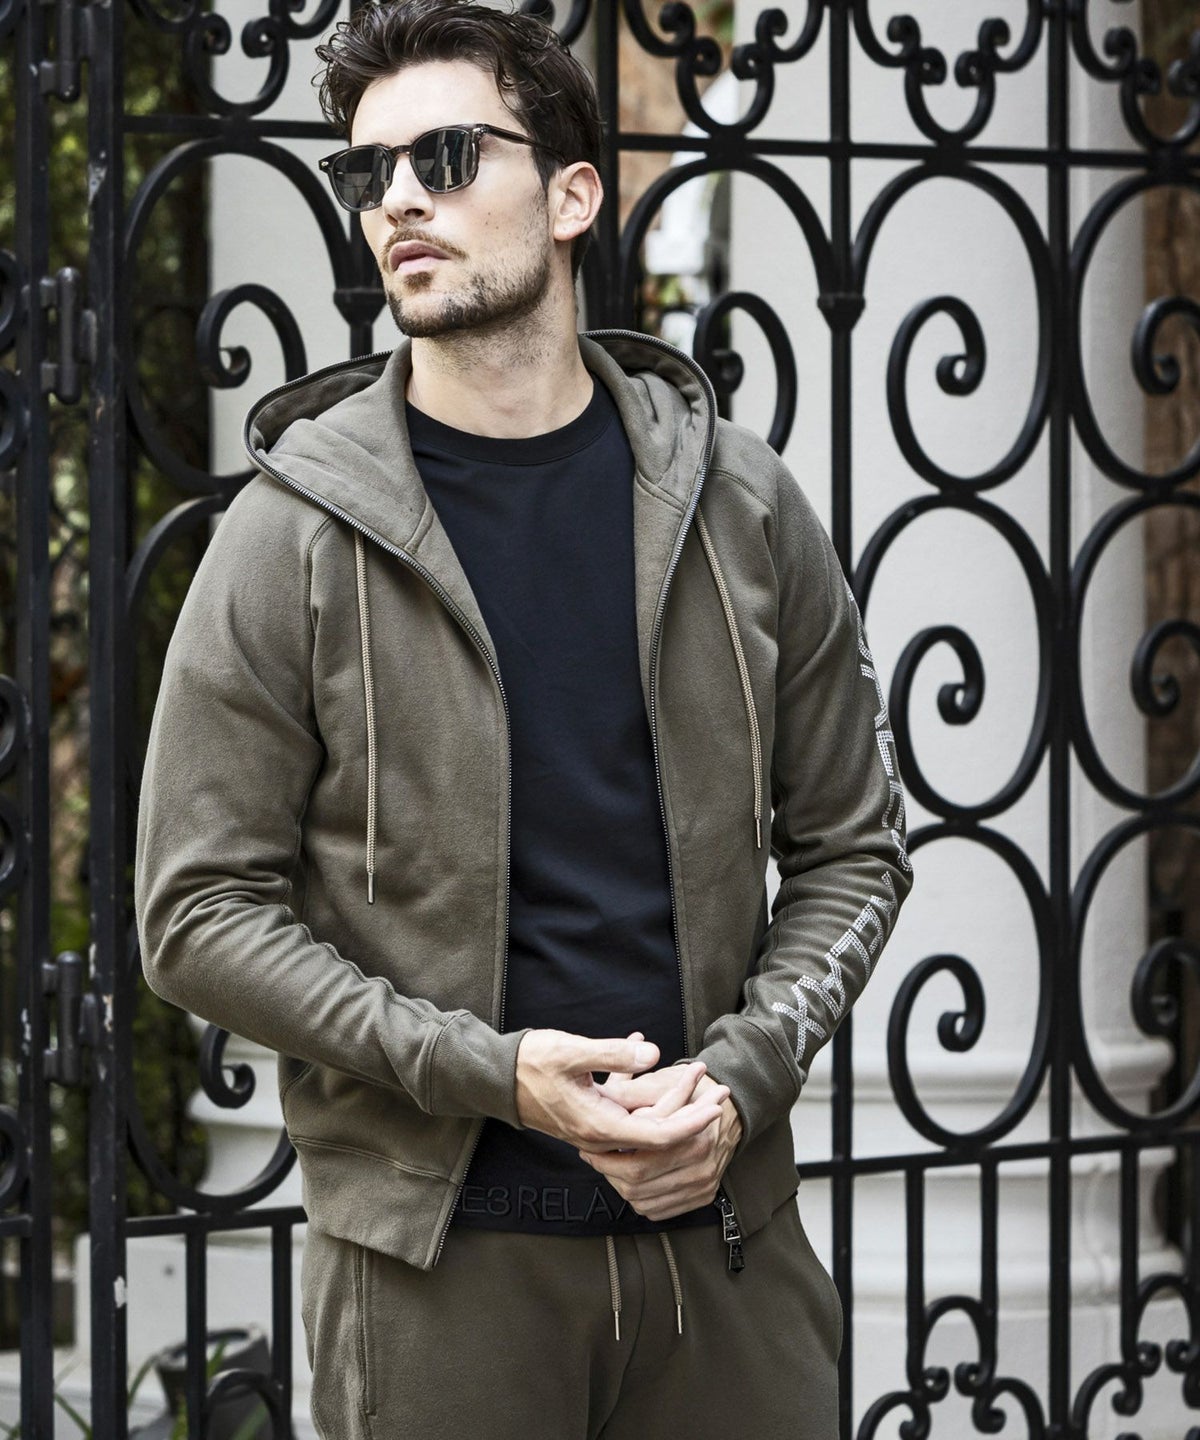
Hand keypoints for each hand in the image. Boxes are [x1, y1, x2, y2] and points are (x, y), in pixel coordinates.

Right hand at [514, 1029, 726, 1153]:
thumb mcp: (571, 1051)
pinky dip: (649, 1093)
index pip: (658, 1135)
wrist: (497, 1077)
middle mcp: (601, 1136)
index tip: (717, 1108)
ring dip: (675, 1103)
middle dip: (693, 1114)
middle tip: (721, 1090)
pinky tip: (647, 1054)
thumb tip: (652, 1053)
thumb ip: (612, 1053)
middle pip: (658, 1135)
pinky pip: (630, 1112)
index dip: (691, 1123)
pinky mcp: (593, 1118)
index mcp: (599, 1125)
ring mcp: (597, 1130)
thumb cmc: (531, 1062)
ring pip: (646, 1125)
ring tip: (697, 1074)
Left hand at [579, 1072, 742, 1221]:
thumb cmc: (695, 1091)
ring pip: (645, 1202)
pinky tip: (631, 1180)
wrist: (731, 1109)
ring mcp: (704, 1185)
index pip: (637, 1166)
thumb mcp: (665, 1082)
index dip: (607, 1160)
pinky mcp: (704, 1195)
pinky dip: (640, 1199)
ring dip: (621, 1185)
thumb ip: (634, 1092)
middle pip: (638, 1187)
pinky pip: (660, 1210)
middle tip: (593, 1157)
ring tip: (609, 1165)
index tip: (590, 1147)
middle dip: (609, 1173)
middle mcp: (701, 1168)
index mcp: (693, 1141)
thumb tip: (602, 1100)